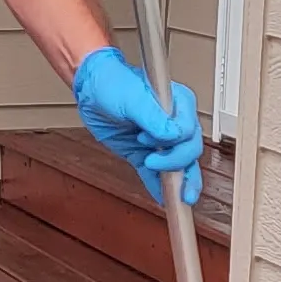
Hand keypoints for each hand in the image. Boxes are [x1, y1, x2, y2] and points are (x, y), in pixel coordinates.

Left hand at [72, 46, 200, 209]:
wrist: (91, 89)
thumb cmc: (112, 82)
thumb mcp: (132, 97)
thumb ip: (152, 116)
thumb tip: (171, 135)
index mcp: (178, 104)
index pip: (188, 131)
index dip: (173, 142)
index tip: (149, 140)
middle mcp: (173, 123)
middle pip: (189, 151)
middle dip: (177, 164)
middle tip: (155, 166)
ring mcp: (160, 141)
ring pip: (180, 167)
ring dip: (180, 183)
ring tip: (178, 199)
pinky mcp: (145, 154)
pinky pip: (157, 176)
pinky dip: (161, 188)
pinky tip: (165, 199)